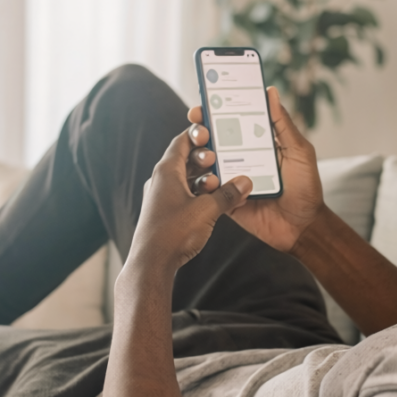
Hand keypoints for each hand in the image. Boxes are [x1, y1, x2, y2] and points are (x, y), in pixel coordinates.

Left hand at [126, 130, 252, 273]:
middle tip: (223, 160)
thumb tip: (244, 183)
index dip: (199, 134)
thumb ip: (228, 194)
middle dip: (207, 159)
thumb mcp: (207, 210)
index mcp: (166, 171)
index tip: (215, 132)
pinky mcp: (165, 213)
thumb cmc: (173, 233)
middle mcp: (161, 181)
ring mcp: (162, 198)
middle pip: (186, 160)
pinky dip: (201, 195)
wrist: (151, 264)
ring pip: (187, 180)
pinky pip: (185, 196)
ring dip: (206, 180)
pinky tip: (217, 203)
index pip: (182, 141)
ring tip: (223, 184)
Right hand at [186, 86, 324, 252]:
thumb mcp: (298, 151)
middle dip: (201, 131)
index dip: (215, 110)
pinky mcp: (226, 201)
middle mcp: (239, 158)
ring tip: (208, 156)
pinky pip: (211, 192)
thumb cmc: (305, 187)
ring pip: (206, 165)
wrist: (304, 226)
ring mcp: (230, 179)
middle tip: (200, 129)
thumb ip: (282, 124)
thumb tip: (270, 92)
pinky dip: (208, 185)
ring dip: (202, 157)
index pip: (230, 121)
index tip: (205, 101)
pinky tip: (213, 181)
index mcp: (254, 142)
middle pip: (212, 141)